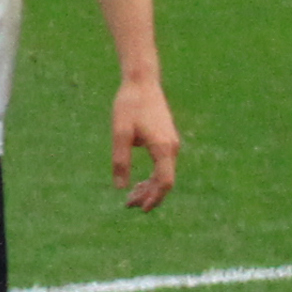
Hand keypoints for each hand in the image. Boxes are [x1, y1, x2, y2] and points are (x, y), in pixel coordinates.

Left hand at [110, 73, 180, 211]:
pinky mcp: (167, 139)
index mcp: (163, 148)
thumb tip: (121, 188)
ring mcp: (171, 143)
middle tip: (127, 205)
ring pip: (164, 174)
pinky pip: (163, 165)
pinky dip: (152, 177)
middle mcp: (172, 148)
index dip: (154, 198)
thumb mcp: (120, 133)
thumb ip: (120, 161)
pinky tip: (139, 181)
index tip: (142, 209)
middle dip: (148, 196)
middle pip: (165, 181)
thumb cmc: (129, 106)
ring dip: (149, 188)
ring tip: (130, 196)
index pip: (164, 181)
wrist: (142, 82)